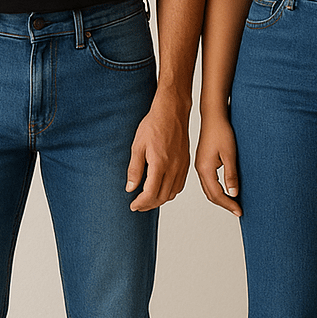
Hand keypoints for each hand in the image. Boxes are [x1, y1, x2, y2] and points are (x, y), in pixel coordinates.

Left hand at [126, 93, 189, 211]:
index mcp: (159, 163)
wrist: (172, 112)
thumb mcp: (137, 146)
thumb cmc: (154, 125)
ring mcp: (182, 166)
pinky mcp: (186, 163)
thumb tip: (130, 188)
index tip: (133, 205)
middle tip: (138, 205)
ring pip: (172, 193)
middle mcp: (173, 167)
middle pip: (162, 197)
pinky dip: (170, 192)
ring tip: (147, 199)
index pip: (151, 193)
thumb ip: (134, 169)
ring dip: (159, 200)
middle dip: (148, 205)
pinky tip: (161, 189)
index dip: (141, 203)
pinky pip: (179, 185)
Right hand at [195, 112, 240, 215]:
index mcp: (205, 169)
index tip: (239, 211)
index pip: (217, 194)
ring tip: (234, 203)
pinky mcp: (204, 163)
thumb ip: (231, 175)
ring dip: (221, 198)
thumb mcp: (230, 154)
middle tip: (238, 210)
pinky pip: (209, 182)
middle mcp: (200, 170)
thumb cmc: (221, 131)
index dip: (229, 204)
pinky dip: (217, 190)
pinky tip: (226, 190)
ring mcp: (201, 166)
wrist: (213, 117)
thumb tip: (233, 193)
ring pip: (209, 190)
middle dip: (224, 204)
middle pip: (211, 195)